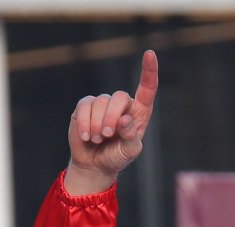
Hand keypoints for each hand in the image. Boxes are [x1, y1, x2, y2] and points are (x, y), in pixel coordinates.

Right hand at [65, 51, 158, 194]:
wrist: (94, 164)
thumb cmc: (117, 156)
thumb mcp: (129, 151)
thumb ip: (130, 137)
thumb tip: (124, 119)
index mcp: (139, 112)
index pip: (147, 88)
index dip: (149, 71)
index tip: (150, 54)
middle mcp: (122, 104)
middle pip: (119, 97)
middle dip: (112, 117)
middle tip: (107, 135)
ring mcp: (103, 103)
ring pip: (101, 102)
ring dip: (97, 125)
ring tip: (98, 139)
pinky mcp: (85, 106)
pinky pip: (85, 106)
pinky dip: (85, 123)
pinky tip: (86, 136)